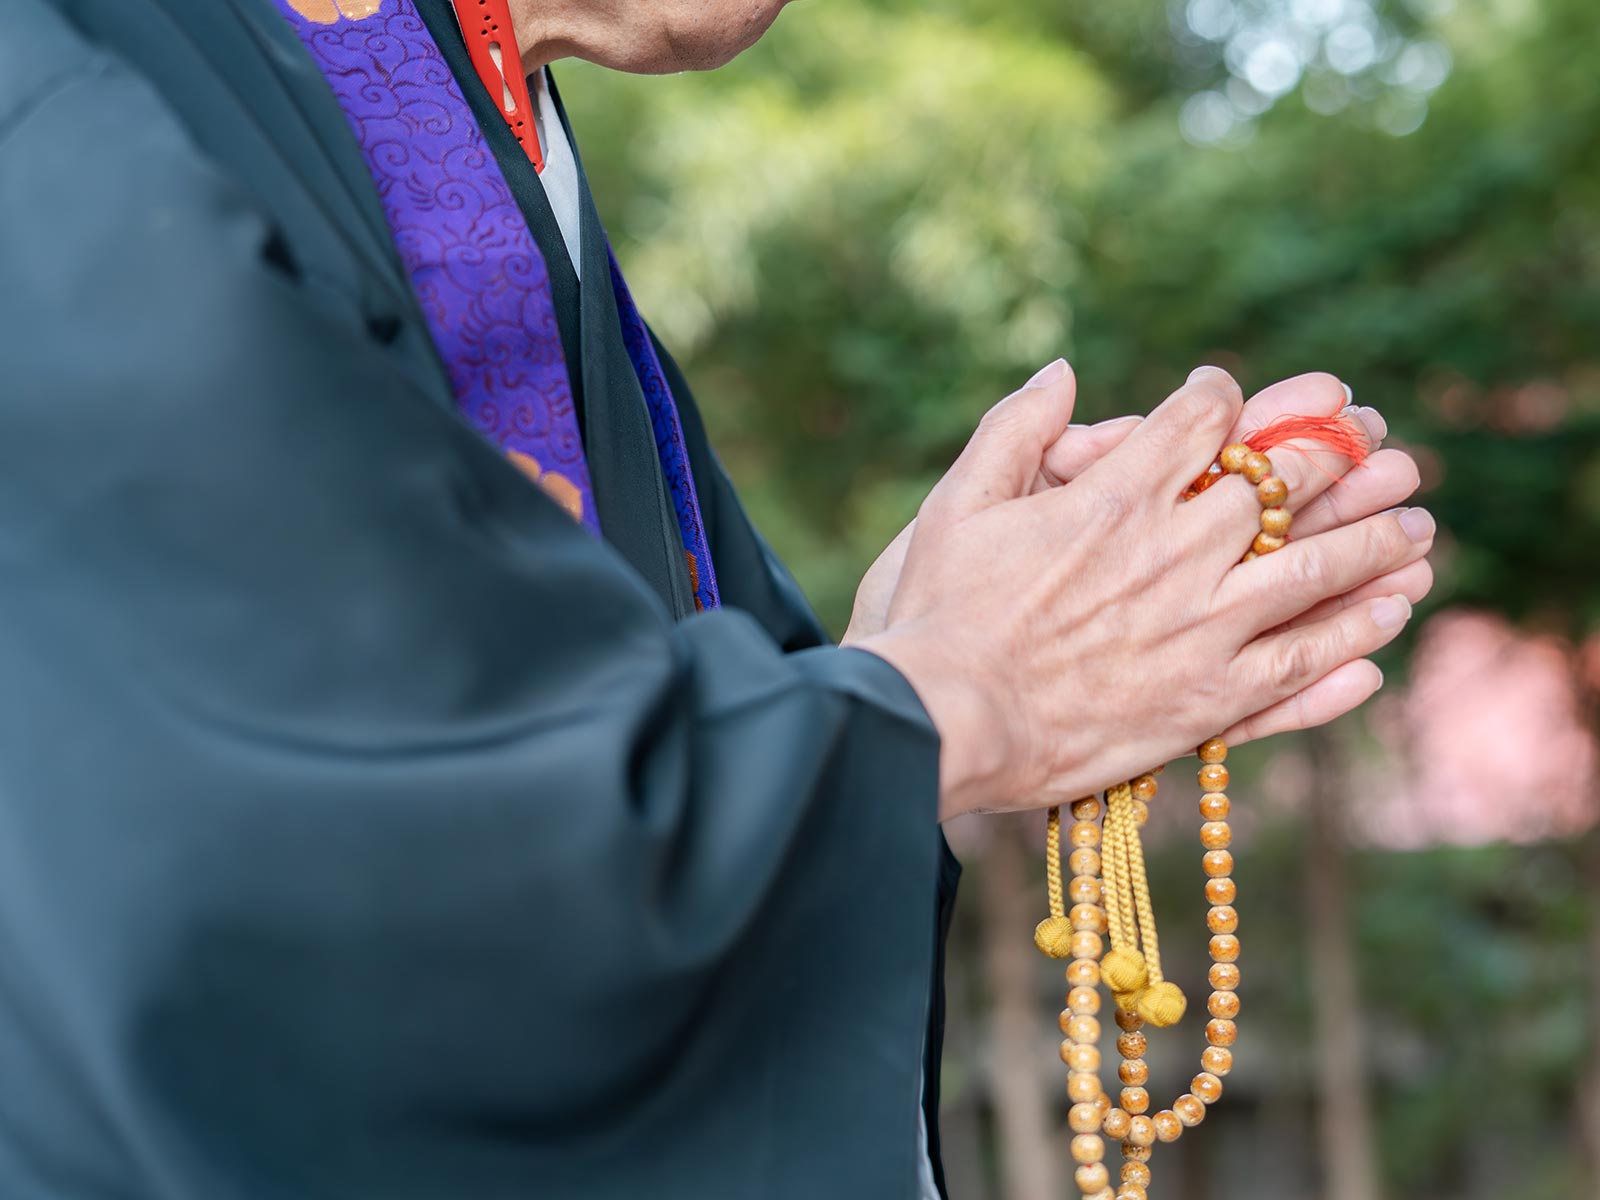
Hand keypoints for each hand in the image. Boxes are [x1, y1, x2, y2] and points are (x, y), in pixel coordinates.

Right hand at [855, 363, 1432, 819]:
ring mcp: (1200, 629)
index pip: (1199, 420)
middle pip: (1281, 485)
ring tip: (1417, 528)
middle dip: (1332, 453)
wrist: (947, 718)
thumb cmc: (940, 610)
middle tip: (1374, 441)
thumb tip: (1062, 369)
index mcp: (1115, 497)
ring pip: (1314, 570)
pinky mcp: (1207, 701)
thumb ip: (1015, 428)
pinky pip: (1300, 661)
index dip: (1223, 396)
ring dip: (1373, 542)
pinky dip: (1352, 634)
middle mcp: (1174, 553)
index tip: (1230, 395)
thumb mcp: (956, 501)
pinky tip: (1390, 613)